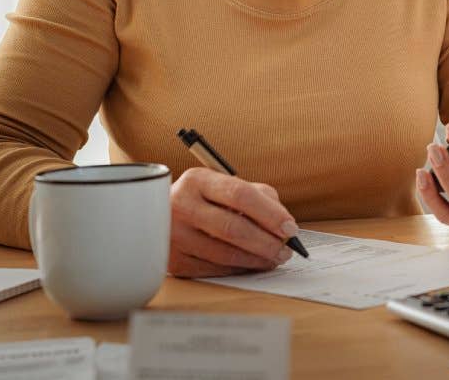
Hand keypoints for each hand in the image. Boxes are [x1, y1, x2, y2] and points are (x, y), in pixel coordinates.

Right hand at [168, 167, 300, 277]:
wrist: (157, 215)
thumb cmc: (203, 199)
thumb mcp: (224, 185)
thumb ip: (257, 196)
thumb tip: (284, 223)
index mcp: (198, 180)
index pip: (240, 195)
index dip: (270, 213)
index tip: (290, 228)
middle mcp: (182, 206)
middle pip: (233, 228)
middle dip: (266, 242)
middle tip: (286, 250)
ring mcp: (174, 236)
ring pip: (225, 253)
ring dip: (257, 259)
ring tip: (274, 258)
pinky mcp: (174, 261)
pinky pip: (215, 269)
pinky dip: (239, 268)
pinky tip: (252, 264)